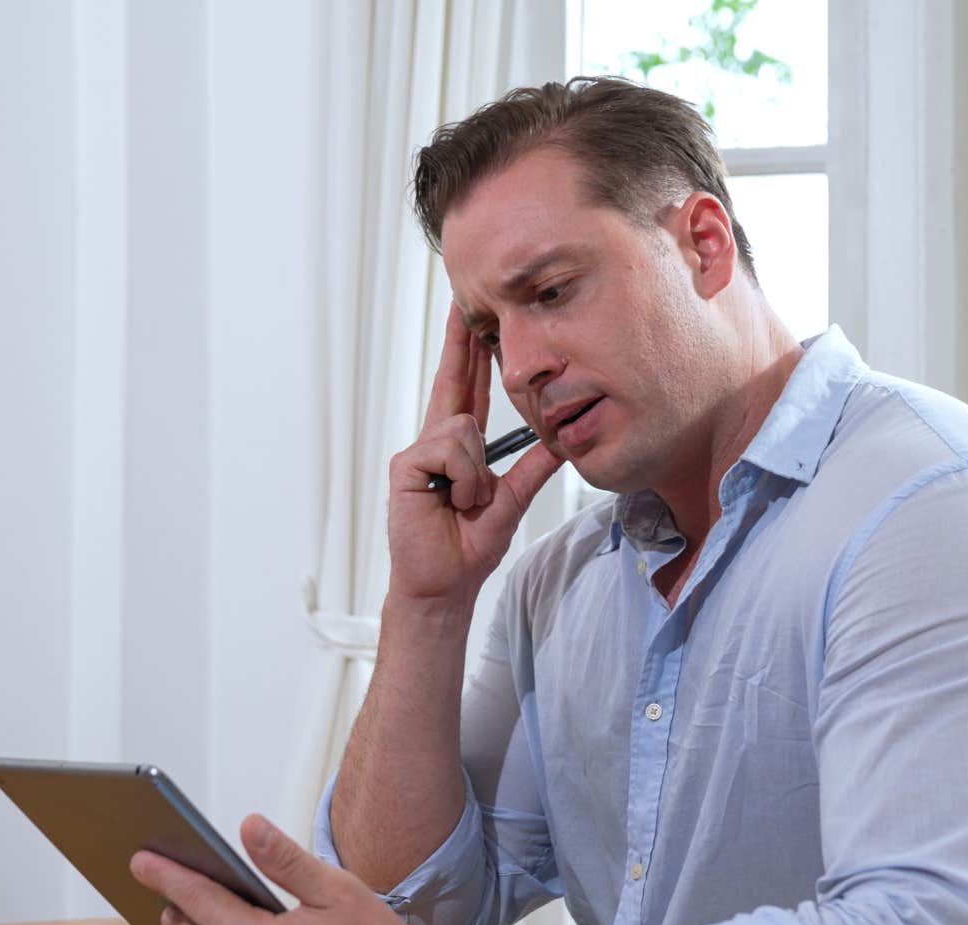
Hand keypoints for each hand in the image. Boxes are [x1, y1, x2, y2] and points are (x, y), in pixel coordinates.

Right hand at [386, 307, 562, 606]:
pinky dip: (463, 478)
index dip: (470, 356)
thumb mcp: (511, 501)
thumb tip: (561, 441)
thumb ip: (532, 468)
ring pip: (463, 427)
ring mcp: (419, 452)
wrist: (445, 582)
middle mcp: (437, 441)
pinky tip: (455, 501)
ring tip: (468, 502)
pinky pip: (449, 448)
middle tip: (463, 300)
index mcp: (461, 447)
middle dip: (458, 342)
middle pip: (451, 381)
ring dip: (476, 472)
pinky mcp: (406, 465)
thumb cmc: (469, 547)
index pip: (468, 391)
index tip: (473, 321)